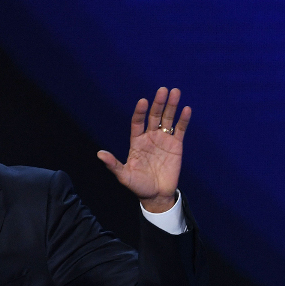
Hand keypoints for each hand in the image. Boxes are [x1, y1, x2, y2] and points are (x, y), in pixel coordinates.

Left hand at [97, 87, 190, 212]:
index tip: (143, 101)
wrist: (156, 195)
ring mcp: (163, 140)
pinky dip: (183, 120)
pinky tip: (186, 109)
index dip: (140, 112)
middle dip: (158, 103)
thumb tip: (99, 154)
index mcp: (137, 142)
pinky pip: (180, 130)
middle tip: (162, 90)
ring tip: (175, 92)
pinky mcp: (176, 145)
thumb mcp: (124, 176)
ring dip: (171, 106)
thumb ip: (113, 164)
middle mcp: (150, 137)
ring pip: (167, 119)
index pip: (138, 122)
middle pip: (154, 116)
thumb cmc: (138, 186)